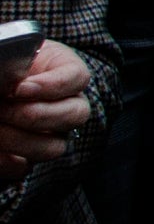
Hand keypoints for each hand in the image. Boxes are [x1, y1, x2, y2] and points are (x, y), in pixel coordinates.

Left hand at [0, 36, 92, 171]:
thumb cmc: (3, 63)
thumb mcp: (8, 56)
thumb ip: (9, 62)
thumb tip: (8, 81)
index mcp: (66, 72)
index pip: (76, 78)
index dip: (51, 86)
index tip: (18, 88)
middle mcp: (67, 105)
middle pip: (75, 115)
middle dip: (35, 114)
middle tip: (3, 107)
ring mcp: (51, 134)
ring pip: (55, 146)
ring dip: (19, 139)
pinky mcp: (25, 156)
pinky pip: (24, 167)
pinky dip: (5, 161)